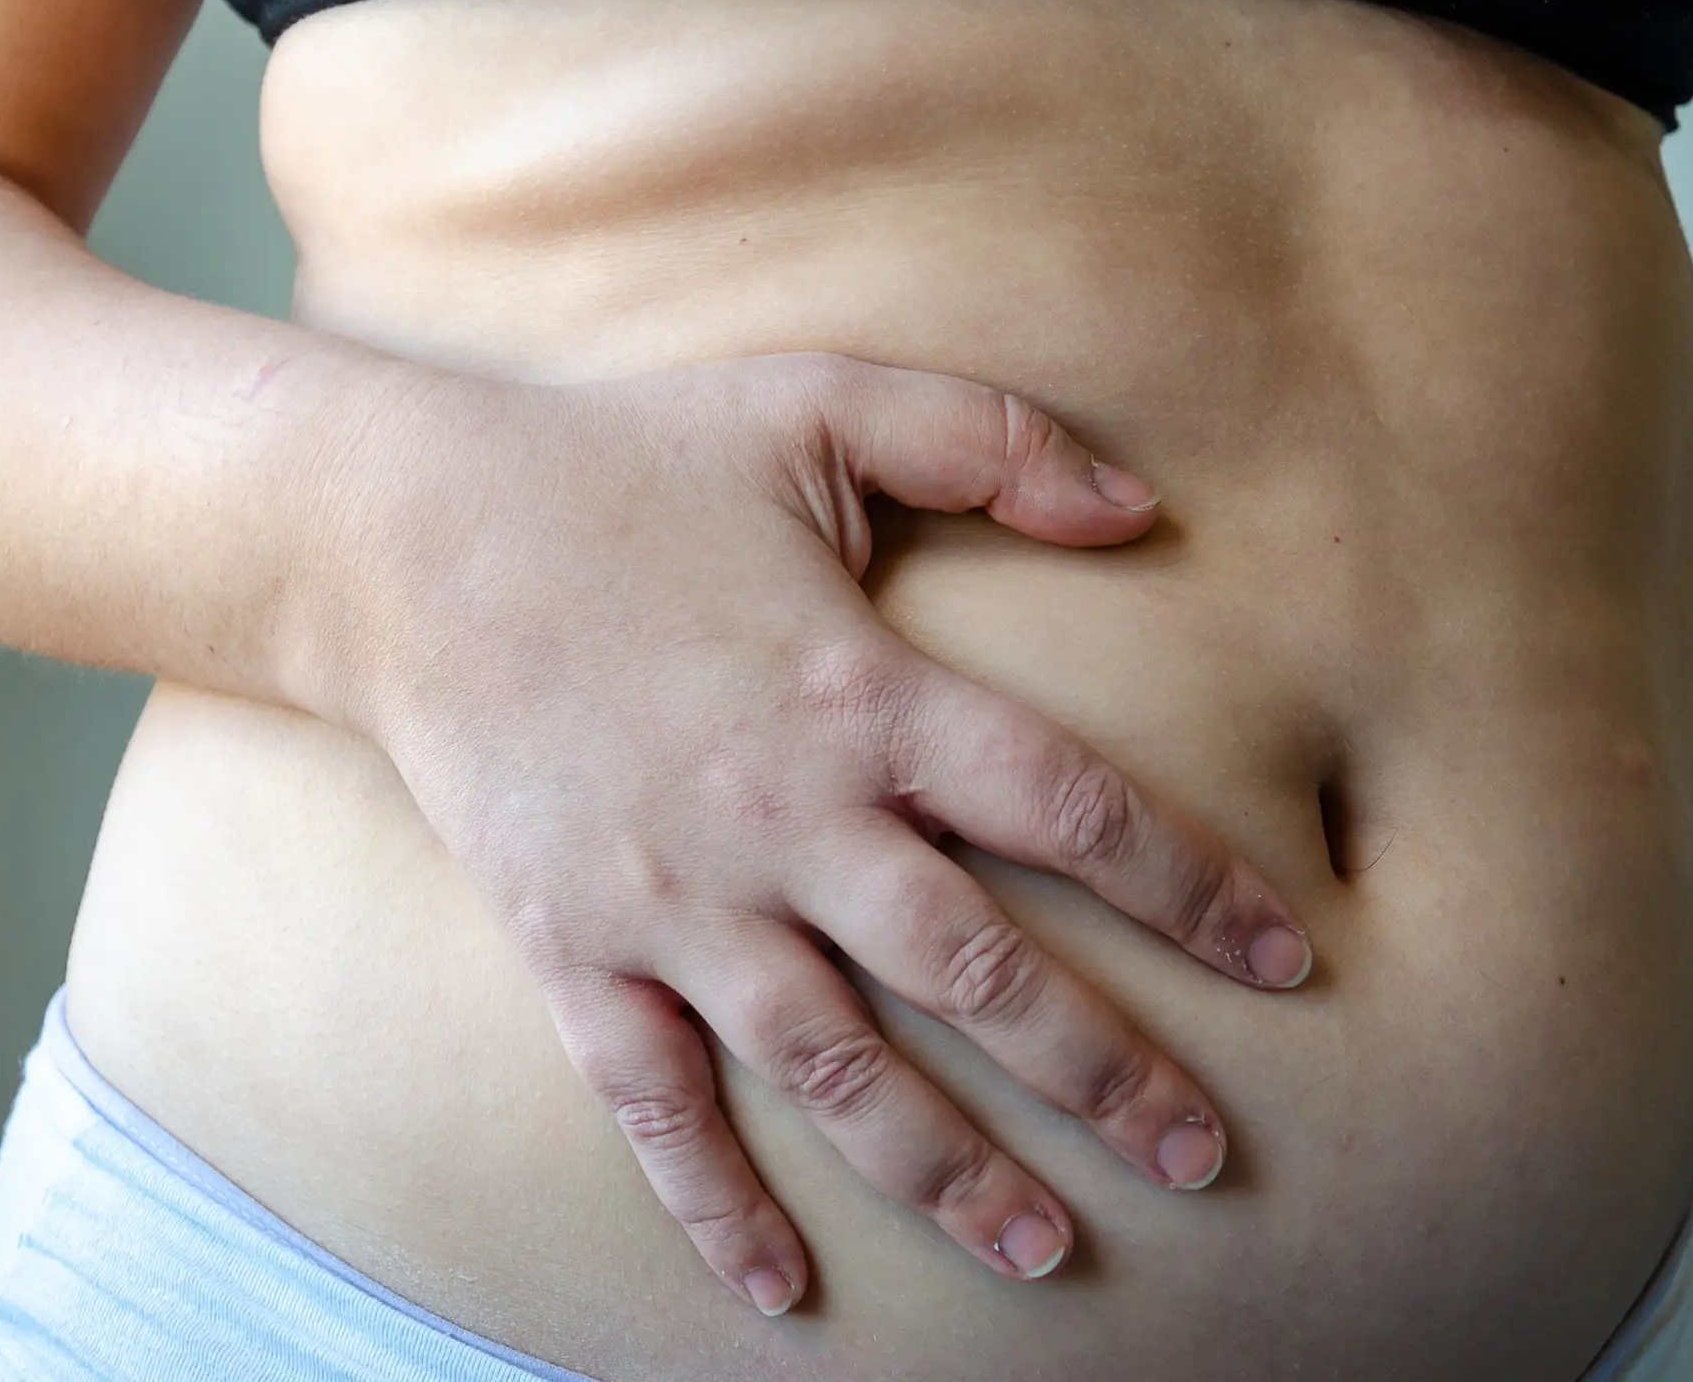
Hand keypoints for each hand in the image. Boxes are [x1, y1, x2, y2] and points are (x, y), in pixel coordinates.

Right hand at [322, 352, 1312, 1314]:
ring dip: (948, 1170)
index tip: (1287, 961)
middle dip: (1105, 1074)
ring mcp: (675, 901)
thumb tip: (1147, 508)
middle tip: (1207, 1159)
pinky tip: (783, 1290)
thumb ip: (991, 441)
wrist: (404, 540)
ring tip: (1048, 1253)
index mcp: (861, 692)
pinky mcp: (576, 950)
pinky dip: (717, 1202)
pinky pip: (653, 1103)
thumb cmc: (626, 465)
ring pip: (837, 1068)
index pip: (1068, 811)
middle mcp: (785, 819)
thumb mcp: (817, 402)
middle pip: (977, 973)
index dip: (1191, 889)